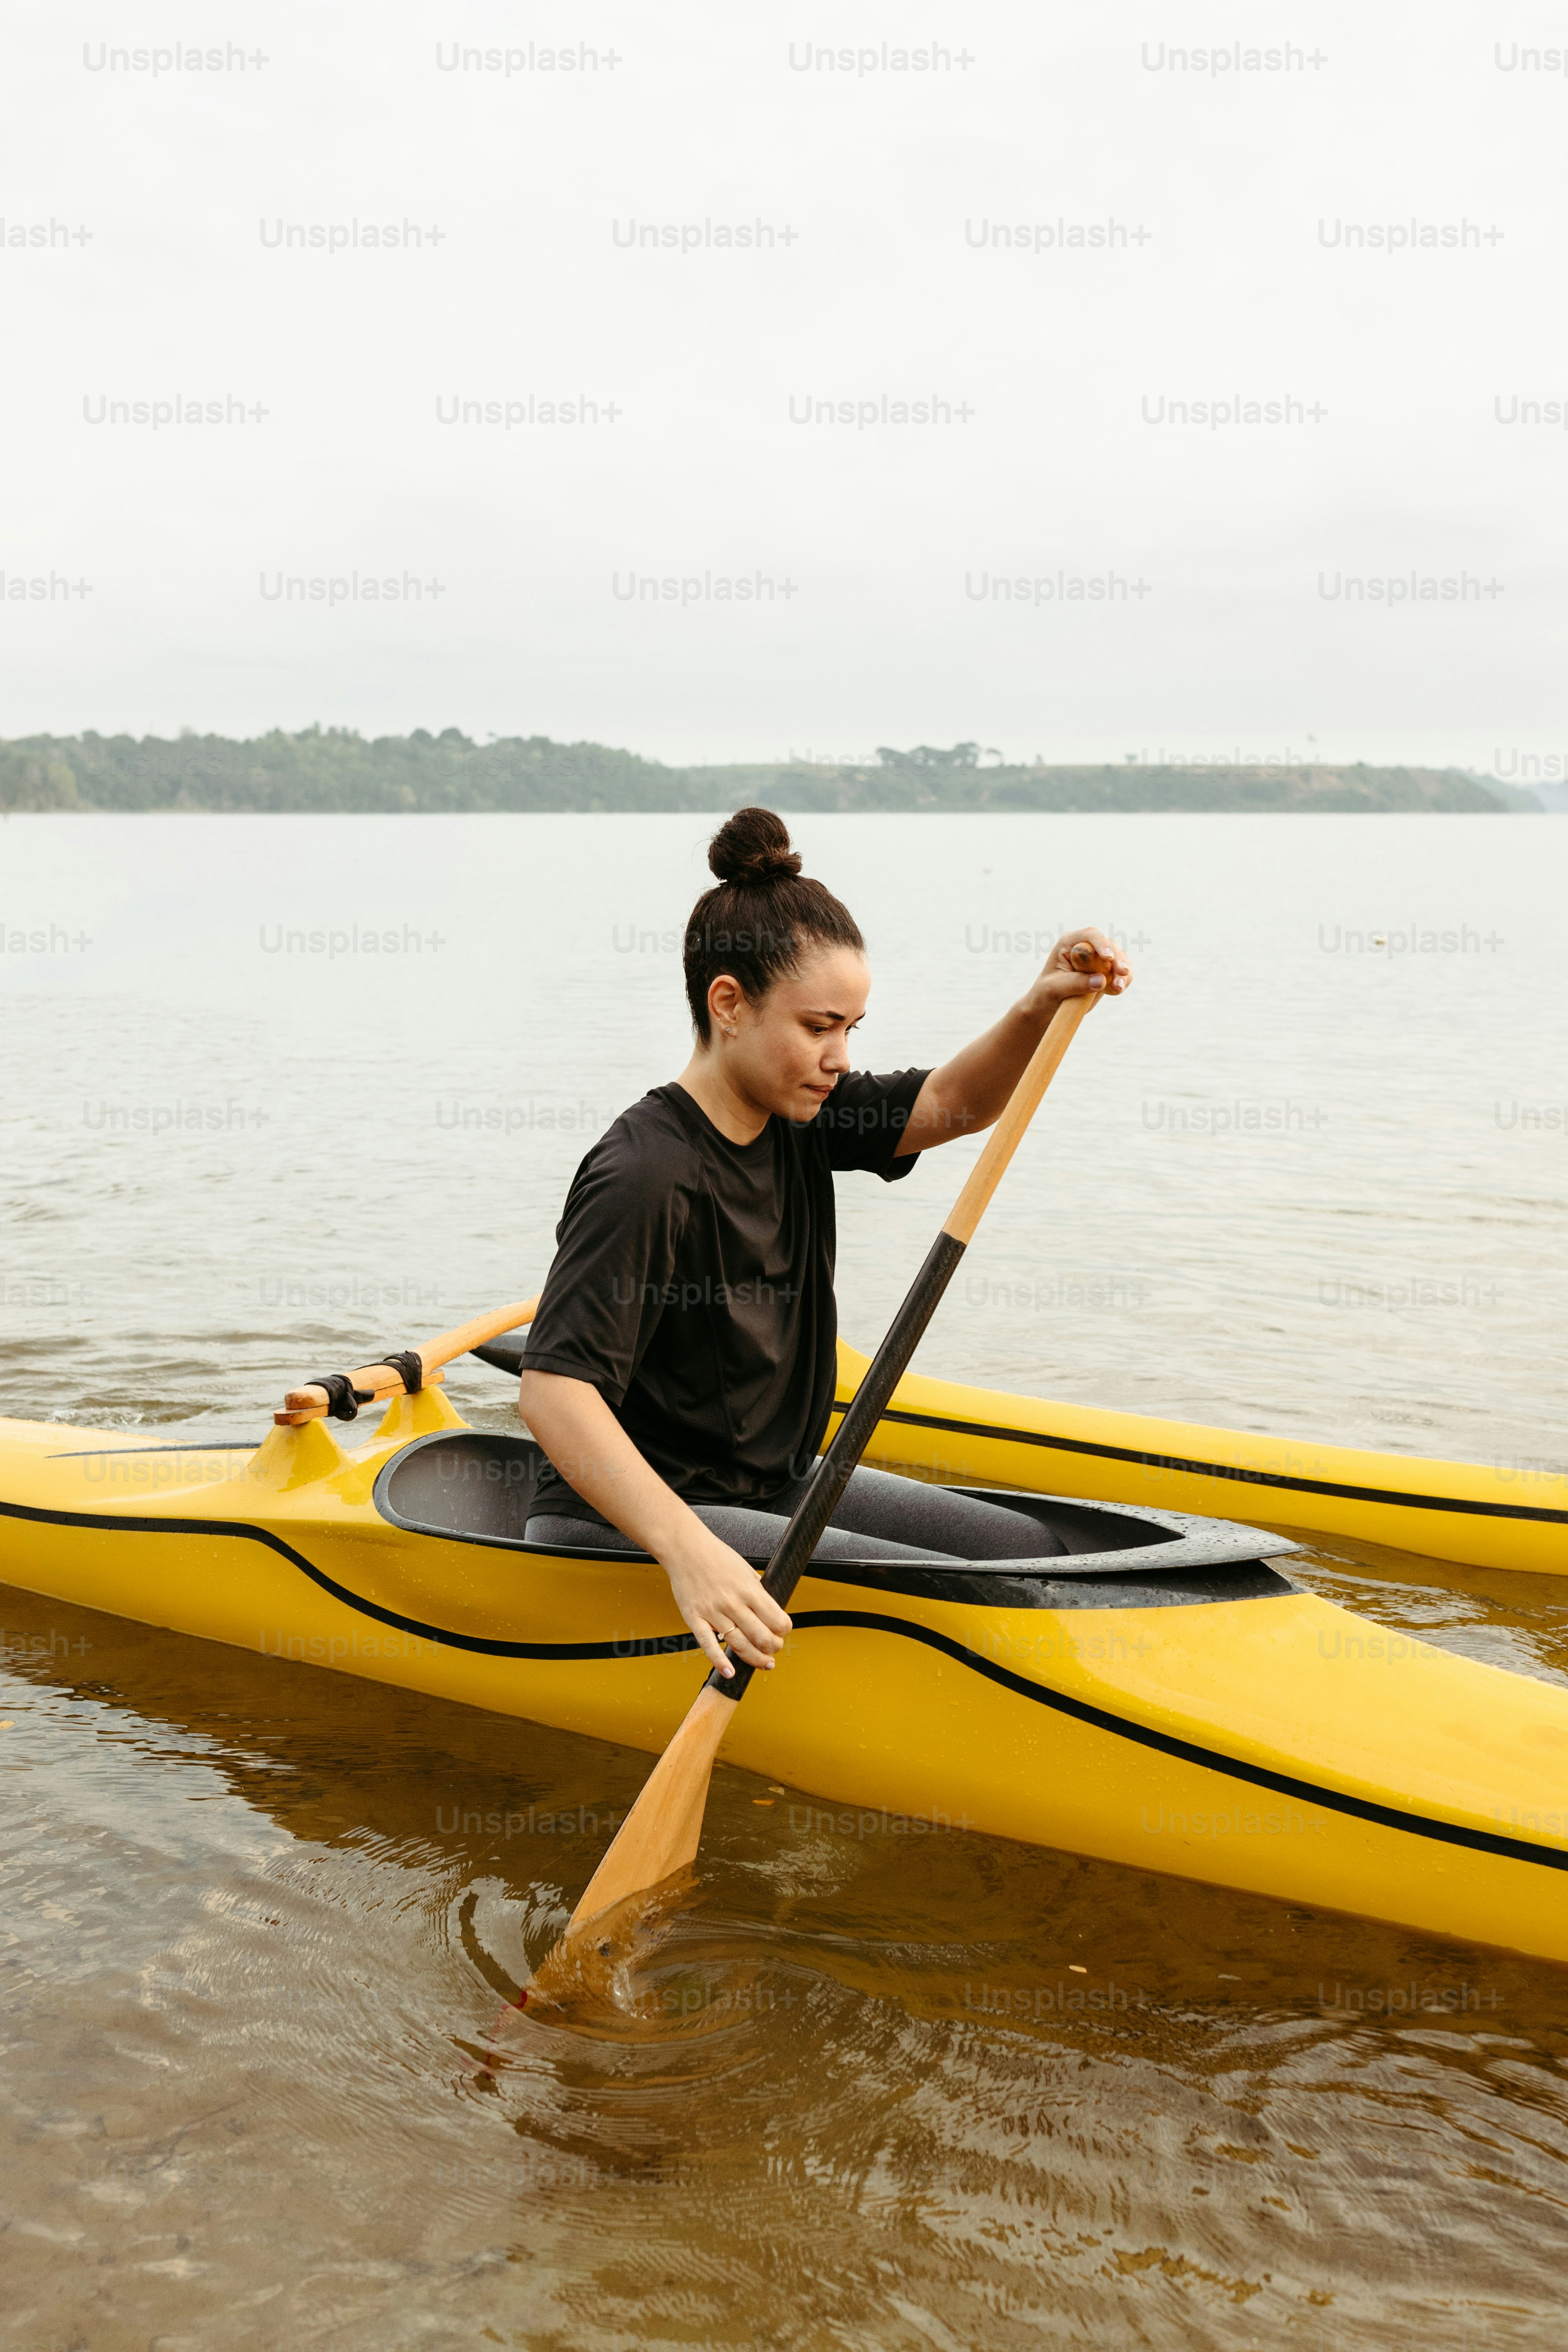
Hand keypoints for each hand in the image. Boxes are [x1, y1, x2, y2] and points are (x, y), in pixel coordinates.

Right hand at [661, 1528, 792, 1677]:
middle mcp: (733, 1602)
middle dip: (773, 1648)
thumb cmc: (715, 1556)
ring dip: (755, 1659)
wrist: (685, 1549)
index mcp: (750, 1589)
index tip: (783, 1632)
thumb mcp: (745, 1569)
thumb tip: (769, 1608)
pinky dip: (720, 1662)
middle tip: (774, 1649)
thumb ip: (757, 1590)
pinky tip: (729, 1671)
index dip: (784, 1631)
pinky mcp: (695, 1619)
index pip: (777, 1620)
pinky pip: (708, 1645)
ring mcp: (713, 1612)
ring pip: (739, 1645)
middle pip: (761, 1637)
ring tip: (763, 1663)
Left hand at [1029, 926, 1131, 1012]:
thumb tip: (1101, 980)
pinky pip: (1122, 973)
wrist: (1049, 1007)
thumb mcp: (1054, 989)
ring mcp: (1099, 960)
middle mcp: (1087, 947)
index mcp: (1069, 943)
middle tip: (1122, 973)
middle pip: (1110, 945)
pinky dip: (1124, 980)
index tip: (1108, 958)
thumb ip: (1076, 983)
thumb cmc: (1046, 994)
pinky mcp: (1107, 973)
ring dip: (1123, 972)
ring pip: (1120, 958)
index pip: (1090, 935)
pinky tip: (1119, 989)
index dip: (1101, 944)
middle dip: (1118, 959)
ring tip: (1118, 988)